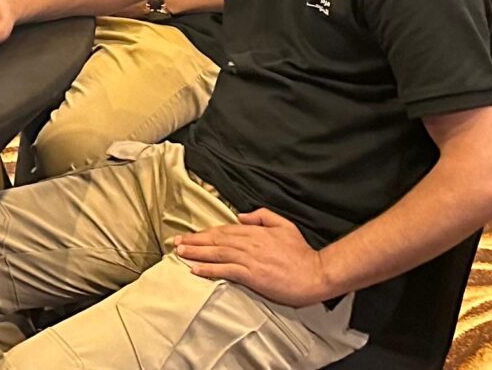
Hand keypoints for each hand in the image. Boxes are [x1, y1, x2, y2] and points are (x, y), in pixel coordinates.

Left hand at [172, 209, 332, 307]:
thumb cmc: (301, 253)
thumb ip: (263, 216)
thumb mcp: (285, 225)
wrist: (314, 274)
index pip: (225, 229)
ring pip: (217, 253)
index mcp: (256, 231)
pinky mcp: (252, 275)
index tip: (191, 234)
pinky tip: (195, 269)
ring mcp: (250, 259)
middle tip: (176, 242)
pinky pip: (225, 270)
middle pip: (217, 239)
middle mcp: (250, 243)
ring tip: (180, 252)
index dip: (206, 232)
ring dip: (196, 252)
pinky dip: (208, 269)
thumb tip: (242, 216)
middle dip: (195, 240)